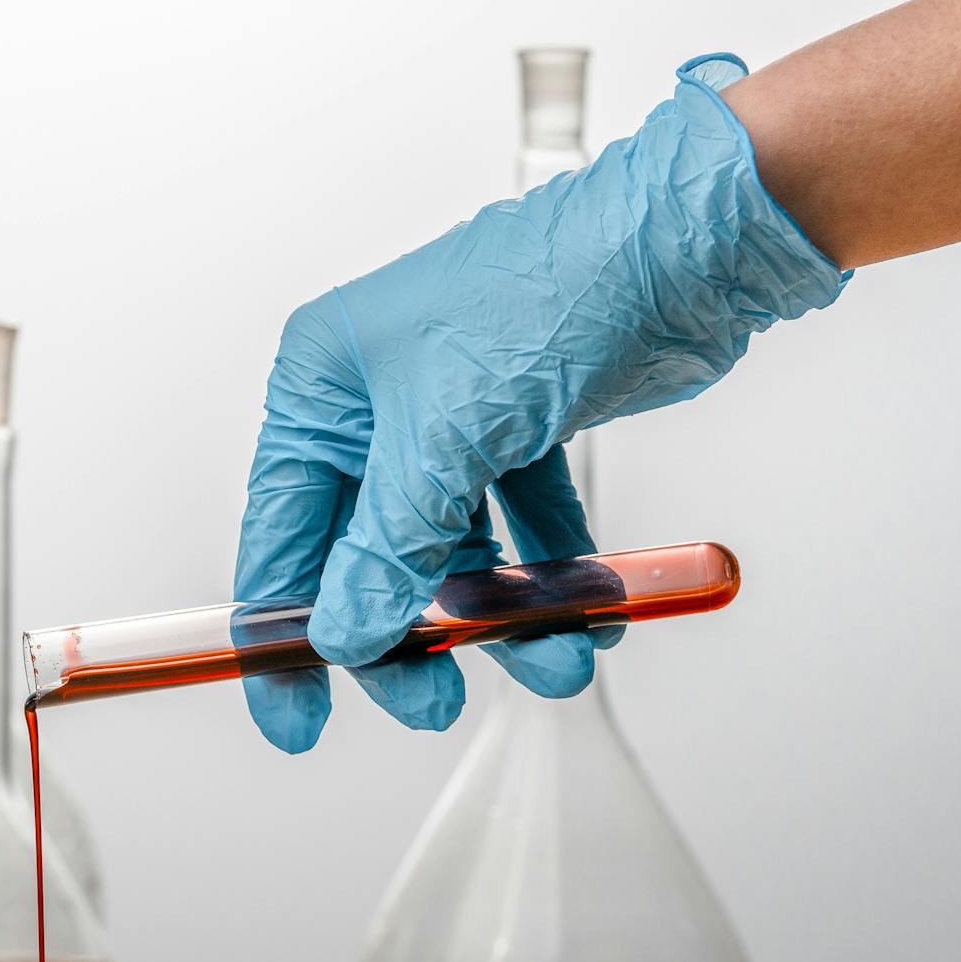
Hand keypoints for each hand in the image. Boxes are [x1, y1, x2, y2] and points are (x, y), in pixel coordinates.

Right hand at [234, 55, 847, 751]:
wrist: (681, 246)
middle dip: (407, 635)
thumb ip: (390, 545)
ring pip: (452, 554)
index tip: (296, 715)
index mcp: (324, 385)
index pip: (280, 531)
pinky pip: (521, 531)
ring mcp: (453, 420)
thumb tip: (343, 632)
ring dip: (498, 619)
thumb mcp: (447, 431)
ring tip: (549, 661)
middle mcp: (377, 404)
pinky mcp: (522, 431)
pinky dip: (549, 579)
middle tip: (434, 699)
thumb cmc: (548, 290)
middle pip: (365, 557)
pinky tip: (585, 616)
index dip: (280, 632)